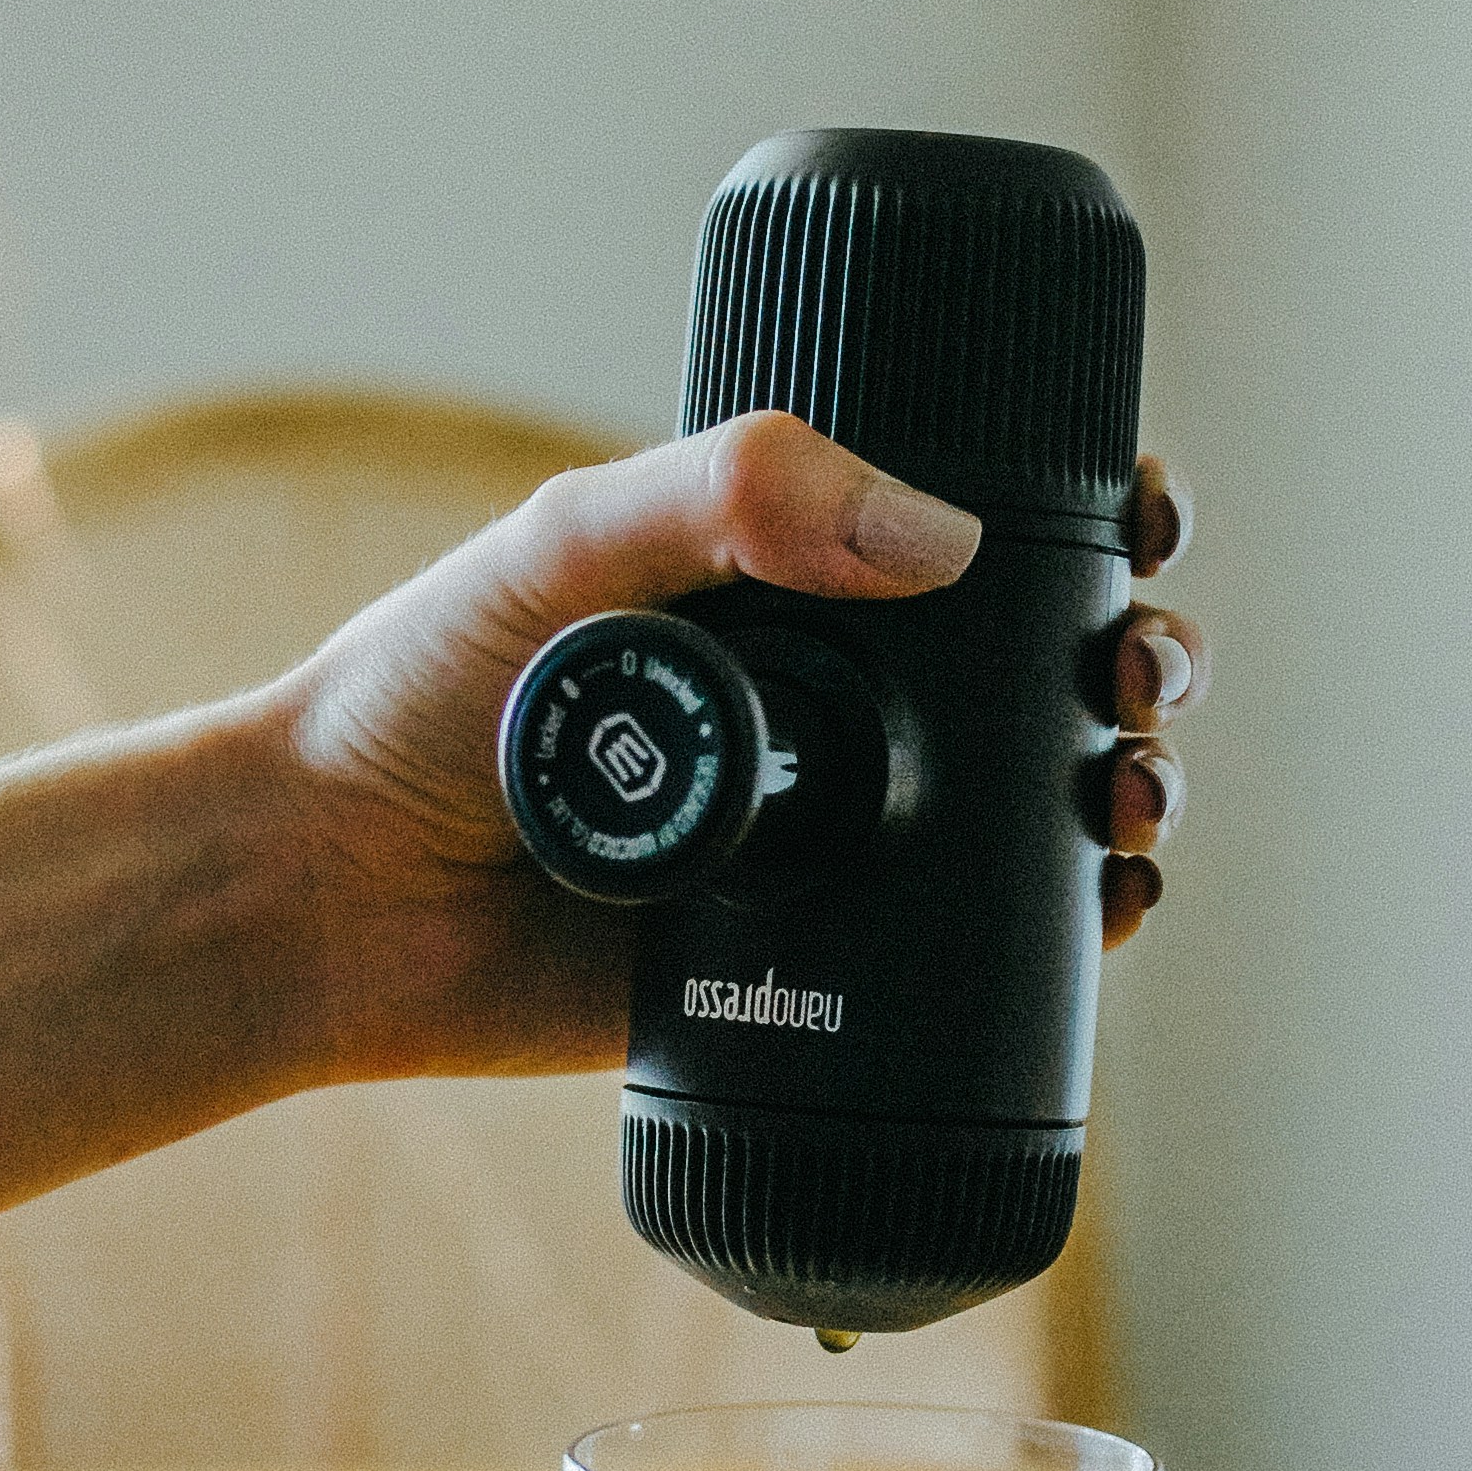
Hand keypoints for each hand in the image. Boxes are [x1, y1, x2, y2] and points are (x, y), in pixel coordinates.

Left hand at [260, 412, 1204, 1084]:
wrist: (325, 900)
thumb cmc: (413, 700)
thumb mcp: (563, 549)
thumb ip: (727, 499)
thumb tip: (942, 535)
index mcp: (786, 585)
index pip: (981, 528)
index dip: (1093, 518)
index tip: (1146, 516)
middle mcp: (832, 709)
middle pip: (1048, 667)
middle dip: (1141, 657)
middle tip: (1141, 668)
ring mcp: (835, 841)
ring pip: (1043, 808)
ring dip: (1136, 789)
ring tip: (1138, 793)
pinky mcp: (818, 971)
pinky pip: (980, 956)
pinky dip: (1079, 933)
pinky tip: (1116, 907)